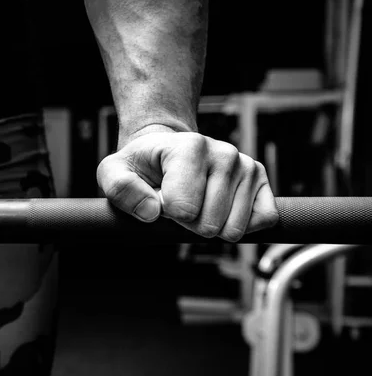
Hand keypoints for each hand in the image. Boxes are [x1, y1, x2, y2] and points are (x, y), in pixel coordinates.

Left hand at [97, 127, 278, 241]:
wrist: (165, 152)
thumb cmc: (141, 165)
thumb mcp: (114, 173)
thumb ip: (121, 190)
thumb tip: (152, 212)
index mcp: (190, 147)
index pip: (182, 209)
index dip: (165, 213)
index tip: (159, 196)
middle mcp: (224, 153)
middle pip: (208, 224)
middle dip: (187, 223)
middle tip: (177, 201)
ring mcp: (246, 166)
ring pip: (233, 229)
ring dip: (210, 225)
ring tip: (196, 201)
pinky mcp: (261, 180)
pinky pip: (262, 221)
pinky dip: (238, 225)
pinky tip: (220, 209)